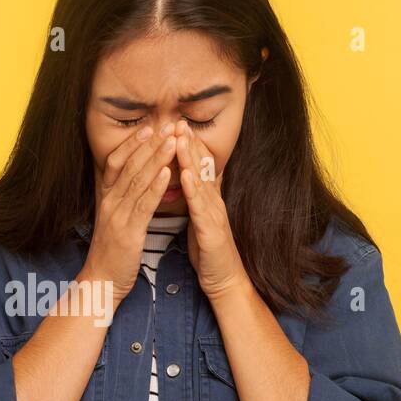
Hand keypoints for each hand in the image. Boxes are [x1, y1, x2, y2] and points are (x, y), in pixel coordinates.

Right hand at [81, 121, 177, 303]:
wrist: (100, 282)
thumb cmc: (111, 253)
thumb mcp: (113, 221)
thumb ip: (121, 201)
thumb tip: (130, 184)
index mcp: (106, 198)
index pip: (116, 162)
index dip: (131, 144)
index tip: (148, 128)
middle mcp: (109, 202)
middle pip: (128, 165)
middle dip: (148, 144)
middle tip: (166, 126)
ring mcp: (117, 216)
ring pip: (137, 180)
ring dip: (156, 159)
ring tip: (172, 141)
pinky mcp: (128, 232)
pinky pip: (143, 204)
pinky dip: (155, 187)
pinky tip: (166, 173)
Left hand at [174, 119, 250, 300]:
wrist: (224, 280)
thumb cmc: (208, 251)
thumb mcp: (200, 219)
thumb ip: (196, 199)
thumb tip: (187, 180)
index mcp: (207, 200)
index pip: (198, 167)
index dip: (188, 146)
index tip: (177, 125)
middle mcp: (213, 202)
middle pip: (202, 168)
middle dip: (190, 143)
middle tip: (179, 120)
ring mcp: (214, 216)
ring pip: (202, 182)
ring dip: (191, 159)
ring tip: (180, 139)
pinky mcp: (212, 232)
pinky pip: (201, 209)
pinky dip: (194, 191)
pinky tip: (186, 175)